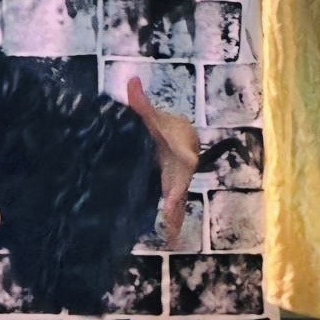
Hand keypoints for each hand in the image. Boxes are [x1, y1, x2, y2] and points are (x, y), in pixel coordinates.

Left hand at [126, 77, 198, 243]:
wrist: (176, 139)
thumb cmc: (163, 127)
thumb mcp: (151, 116)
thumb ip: (141, 102)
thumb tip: (131, 80)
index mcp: (180, 146)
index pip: (185, 150)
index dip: (187, 153)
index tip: (188, 159)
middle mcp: (183, 166)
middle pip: (183, 181)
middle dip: (178, 194)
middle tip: (170, 207)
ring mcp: (179, 181)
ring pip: (181, 199)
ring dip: (177, 215)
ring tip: (173, 233)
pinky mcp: (173, 191)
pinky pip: (175, 208)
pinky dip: (175, 222)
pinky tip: (172, 239)